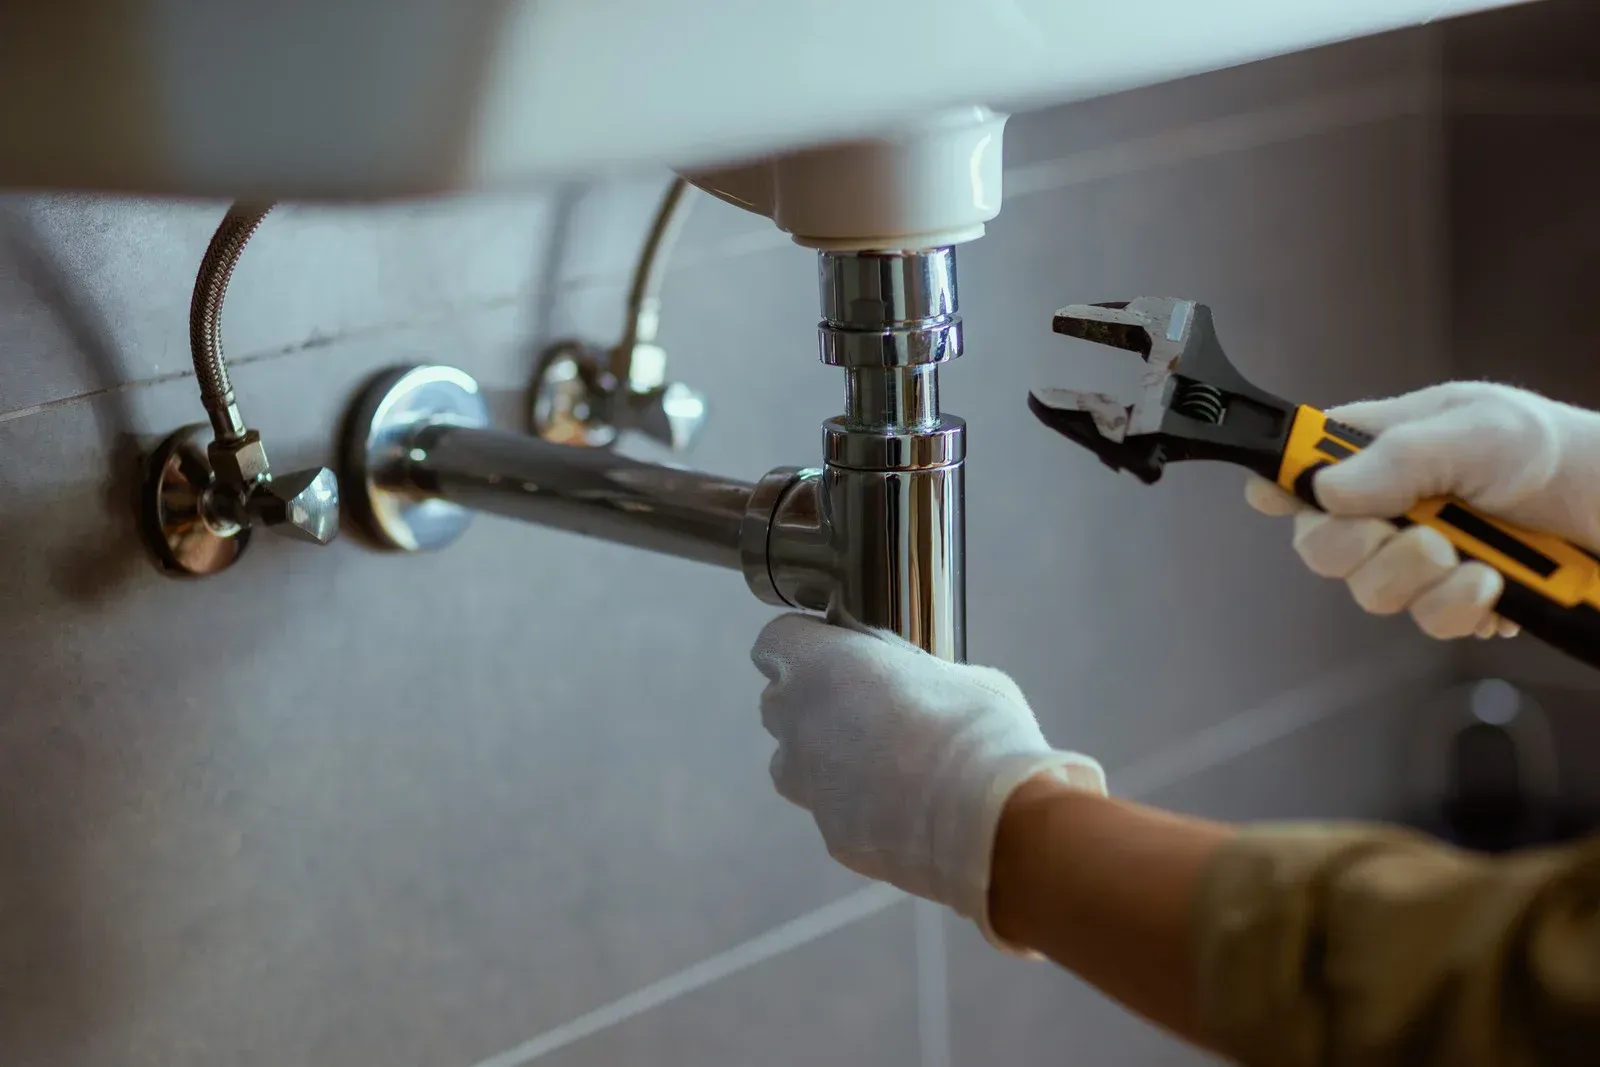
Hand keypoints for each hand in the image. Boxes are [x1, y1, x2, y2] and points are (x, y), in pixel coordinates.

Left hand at [751, 613, 1104, 939]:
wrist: (984, 820)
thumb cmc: (973, 727)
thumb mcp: (955, 673)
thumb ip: (916, 675)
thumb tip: (922, 686)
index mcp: (819, 666)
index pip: (775, 643)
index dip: (804, 645)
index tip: (832, 650)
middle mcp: (798, 725)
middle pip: (779, 704)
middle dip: (810, 702)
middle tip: (865, 705)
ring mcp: (810, 786)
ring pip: (795, 764)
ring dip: (824, 758)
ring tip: (883, 762)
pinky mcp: (833, 837)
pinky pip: (833, 812)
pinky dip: (859, 808)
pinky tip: (907, 809)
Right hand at [1247, 382, 1599, 638]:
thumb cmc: (1561, 454)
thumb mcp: (1481, 431)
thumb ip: (1400, 459)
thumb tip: (1324, 489)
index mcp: (1381, 449)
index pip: (1301, 465)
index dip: (1279, 483)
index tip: (1277, 498)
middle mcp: (1391, 505)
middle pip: (1321, 545)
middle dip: (1364, 550)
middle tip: (1418, 536)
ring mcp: (1421, 558)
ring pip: (1372, 593)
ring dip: (1423, 581)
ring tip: (1477, 561)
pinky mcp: (1457, 602)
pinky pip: (1430, 624)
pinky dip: (1463, 610)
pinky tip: (1494, 589)